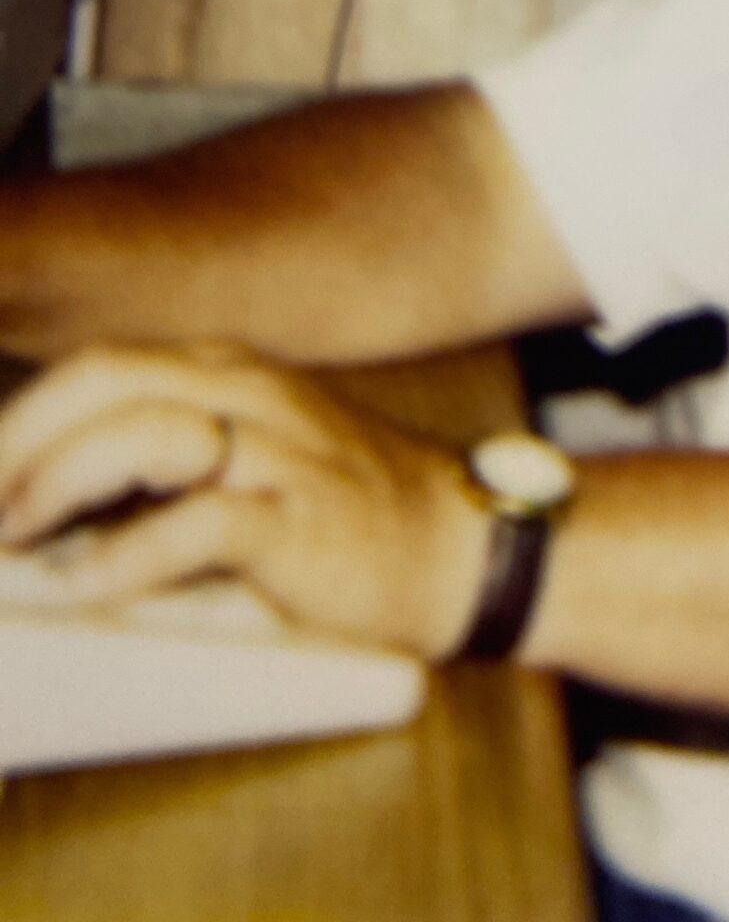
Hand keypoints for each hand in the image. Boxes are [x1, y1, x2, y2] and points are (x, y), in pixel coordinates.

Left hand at [0, 342, 492, 660]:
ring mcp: (279, 450)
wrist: (462, 548)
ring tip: (16, 536)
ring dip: (60, 480)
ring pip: (145, 428)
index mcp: (231, 375)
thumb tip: (43, 511)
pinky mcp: (302, 518)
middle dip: (23, 437)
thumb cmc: (343, 518)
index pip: (102, 366)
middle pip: (107, 377)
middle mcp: (249, 393)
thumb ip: (161, 470)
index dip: (25, 416)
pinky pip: (199, 521)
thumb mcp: (250, 465)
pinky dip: (129, 555)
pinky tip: (91, 584)